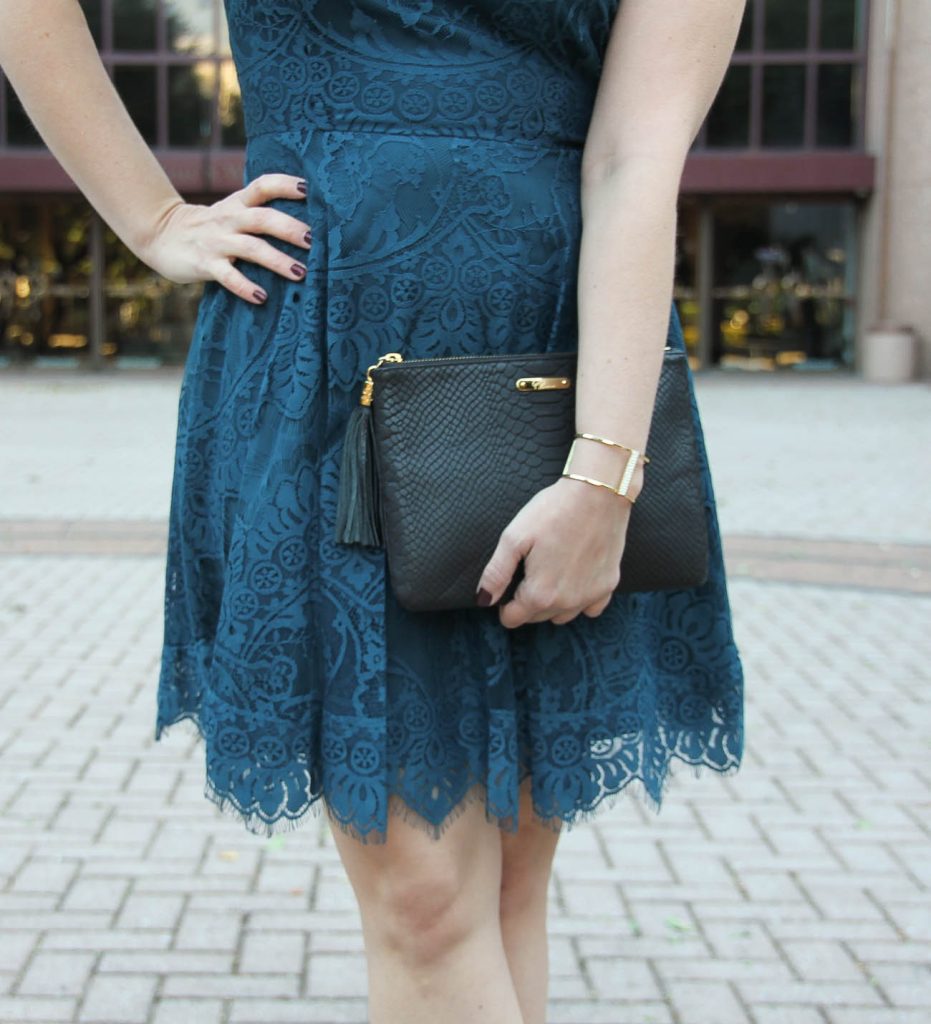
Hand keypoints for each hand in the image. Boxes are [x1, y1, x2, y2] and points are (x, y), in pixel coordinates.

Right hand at [138, 174, 311, 304]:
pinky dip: (245, 287)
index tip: (309, 189)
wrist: (161, 235)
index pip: (263, 186)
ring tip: (301, 273)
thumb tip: (304, 225)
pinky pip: (228, 276)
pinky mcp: (205, 264)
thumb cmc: (211, 227)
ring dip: (277, 260)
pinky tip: (262, 297)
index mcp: (238, 203)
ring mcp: (217, 242)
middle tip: (314, 241)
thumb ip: (259, 213)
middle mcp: (229, 219)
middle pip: (263, 218)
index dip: (285, 185)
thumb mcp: (232, 212)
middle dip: (290, 228)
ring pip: (251, 248)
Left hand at [474, 475, 633, 627]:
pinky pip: (591, 608)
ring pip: (562, 615)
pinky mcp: (609, 585)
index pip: (513, 619)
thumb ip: (496, 573)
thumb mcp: (514, 537)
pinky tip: (575, 578)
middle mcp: (567, 602)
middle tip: (529, 571)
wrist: (597, 493)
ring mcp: (591, 596)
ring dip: (552, 603)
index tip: (507, 586)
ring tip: (550, 573)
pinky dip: (580, 600)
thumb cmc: (552, 511)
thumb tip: (484, 600)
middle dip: (527, 602)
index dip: (504, 605)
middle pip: (537, 617)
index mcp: (540, 593)